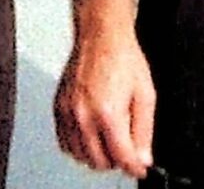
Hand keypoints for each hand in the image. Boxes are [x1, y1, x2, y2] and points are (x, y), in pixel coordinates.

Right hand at [54, 25, 157, 175]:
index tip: (140, 168)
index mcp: (108, 111)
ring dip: (96, 155)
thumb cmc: (123, 58)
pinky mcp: (58, 108)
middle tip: (127, 149)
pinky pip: (64, 143)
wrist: (101, 34)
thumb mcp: (146, 94)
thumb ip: (144, 131)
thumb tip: (142, 158)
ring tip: (110, 140)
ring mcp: (68, 112)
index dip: (134, 167)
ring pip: (79, 156)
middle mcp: (84, 115)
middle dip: (116, 161)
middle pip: (98, 162)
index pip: (120, 157)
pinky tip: (92, 135)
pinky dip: (78, 146)